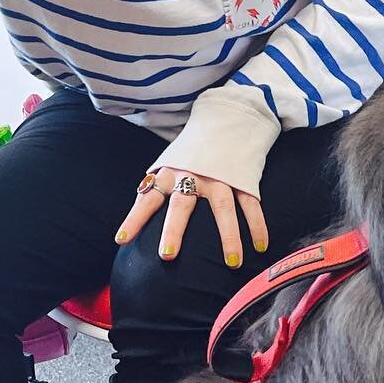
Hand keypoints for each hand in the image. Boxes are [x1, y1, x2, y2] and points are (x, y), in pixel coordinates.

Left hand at [114, 166, 269, 269]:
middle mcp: (192, 174)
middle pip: (182, 204)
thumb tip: (137, 220)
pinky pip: (251, 204)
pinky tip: (260, 246)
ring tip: (232, 263)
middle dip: (173, 230)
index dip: (135, 218)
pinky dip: (257, 225)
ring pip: (223, 207)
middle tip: (167, 256)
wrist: (226, 119)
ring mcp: (219, 176)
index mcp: (170, 172)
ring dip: (228, 236)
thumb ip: (156, 188)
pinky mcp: (243, 177)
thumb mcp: (169, 164)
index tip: (122, 240)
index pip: (148, 198)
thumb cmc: (192, 151)